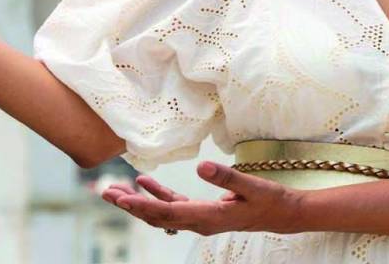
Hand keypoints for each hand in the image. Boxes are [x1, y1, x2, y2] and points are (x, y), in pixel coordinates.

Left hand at [101, 161, 304, 236]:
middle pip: (157, 216)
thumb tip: (200, 166)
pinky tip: (144, 183)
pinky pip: (173, 205)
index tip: (122, 199)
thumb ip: (226, 178)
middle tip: (105, 194)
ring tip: (114, 190)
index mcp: (208, 218)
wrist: (283, 214)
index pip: (168, 213)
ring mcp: (199, 218)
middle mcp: (199, 222)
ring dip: (138, 201)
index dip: (143, 206)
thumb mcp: (252, 187)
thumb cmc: (270, 201)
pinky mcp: (203, 211)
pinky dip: (157, 195)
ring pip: (161, 212)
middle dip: (130, 205)